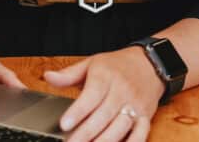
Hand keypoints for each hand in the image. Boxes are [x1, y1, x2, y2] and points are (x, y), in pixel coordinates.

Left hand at [43, 47, 164, 141]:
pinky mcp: (145, 116)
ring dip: (104, 141)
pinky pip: (140, 134)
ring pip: (119, 127)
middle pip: (103, 116)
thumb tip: (48, 77)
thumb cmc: (117, 66)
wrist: (150, 64)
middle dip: (85, 134)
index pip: (91, 96)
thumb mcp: (92, 63)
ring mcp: (135, 105)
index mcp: (106, 76)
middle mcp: (122, 91)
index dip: (78, 112)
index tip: (64, 124)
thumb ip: (69, 74)